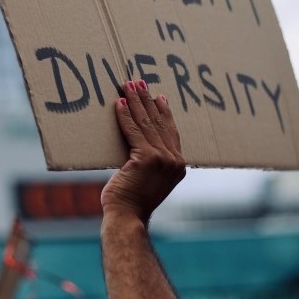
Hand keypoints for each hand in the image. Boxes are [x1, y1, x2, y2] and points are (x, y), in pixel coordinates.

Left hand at [101, 80, 185, 223]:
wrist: (128, 217)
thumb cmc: (133, 202)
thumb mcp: (149, 179)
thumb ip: (152, 163)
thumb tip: (141, 146)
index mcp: (178, 165)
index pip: (171, 131)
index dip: (163, 111)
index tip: (158, 96)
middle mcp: (174, 160)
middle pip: (159, 122)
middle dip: (147, 100)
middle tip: (139, 82)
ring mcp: (162, 159)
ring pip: (146, 123)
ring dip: (136, 101)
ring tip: (128, 85)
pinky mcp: (147, 158)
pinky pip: (133, 130)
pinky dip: (125, 115)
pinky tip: (120, 103)